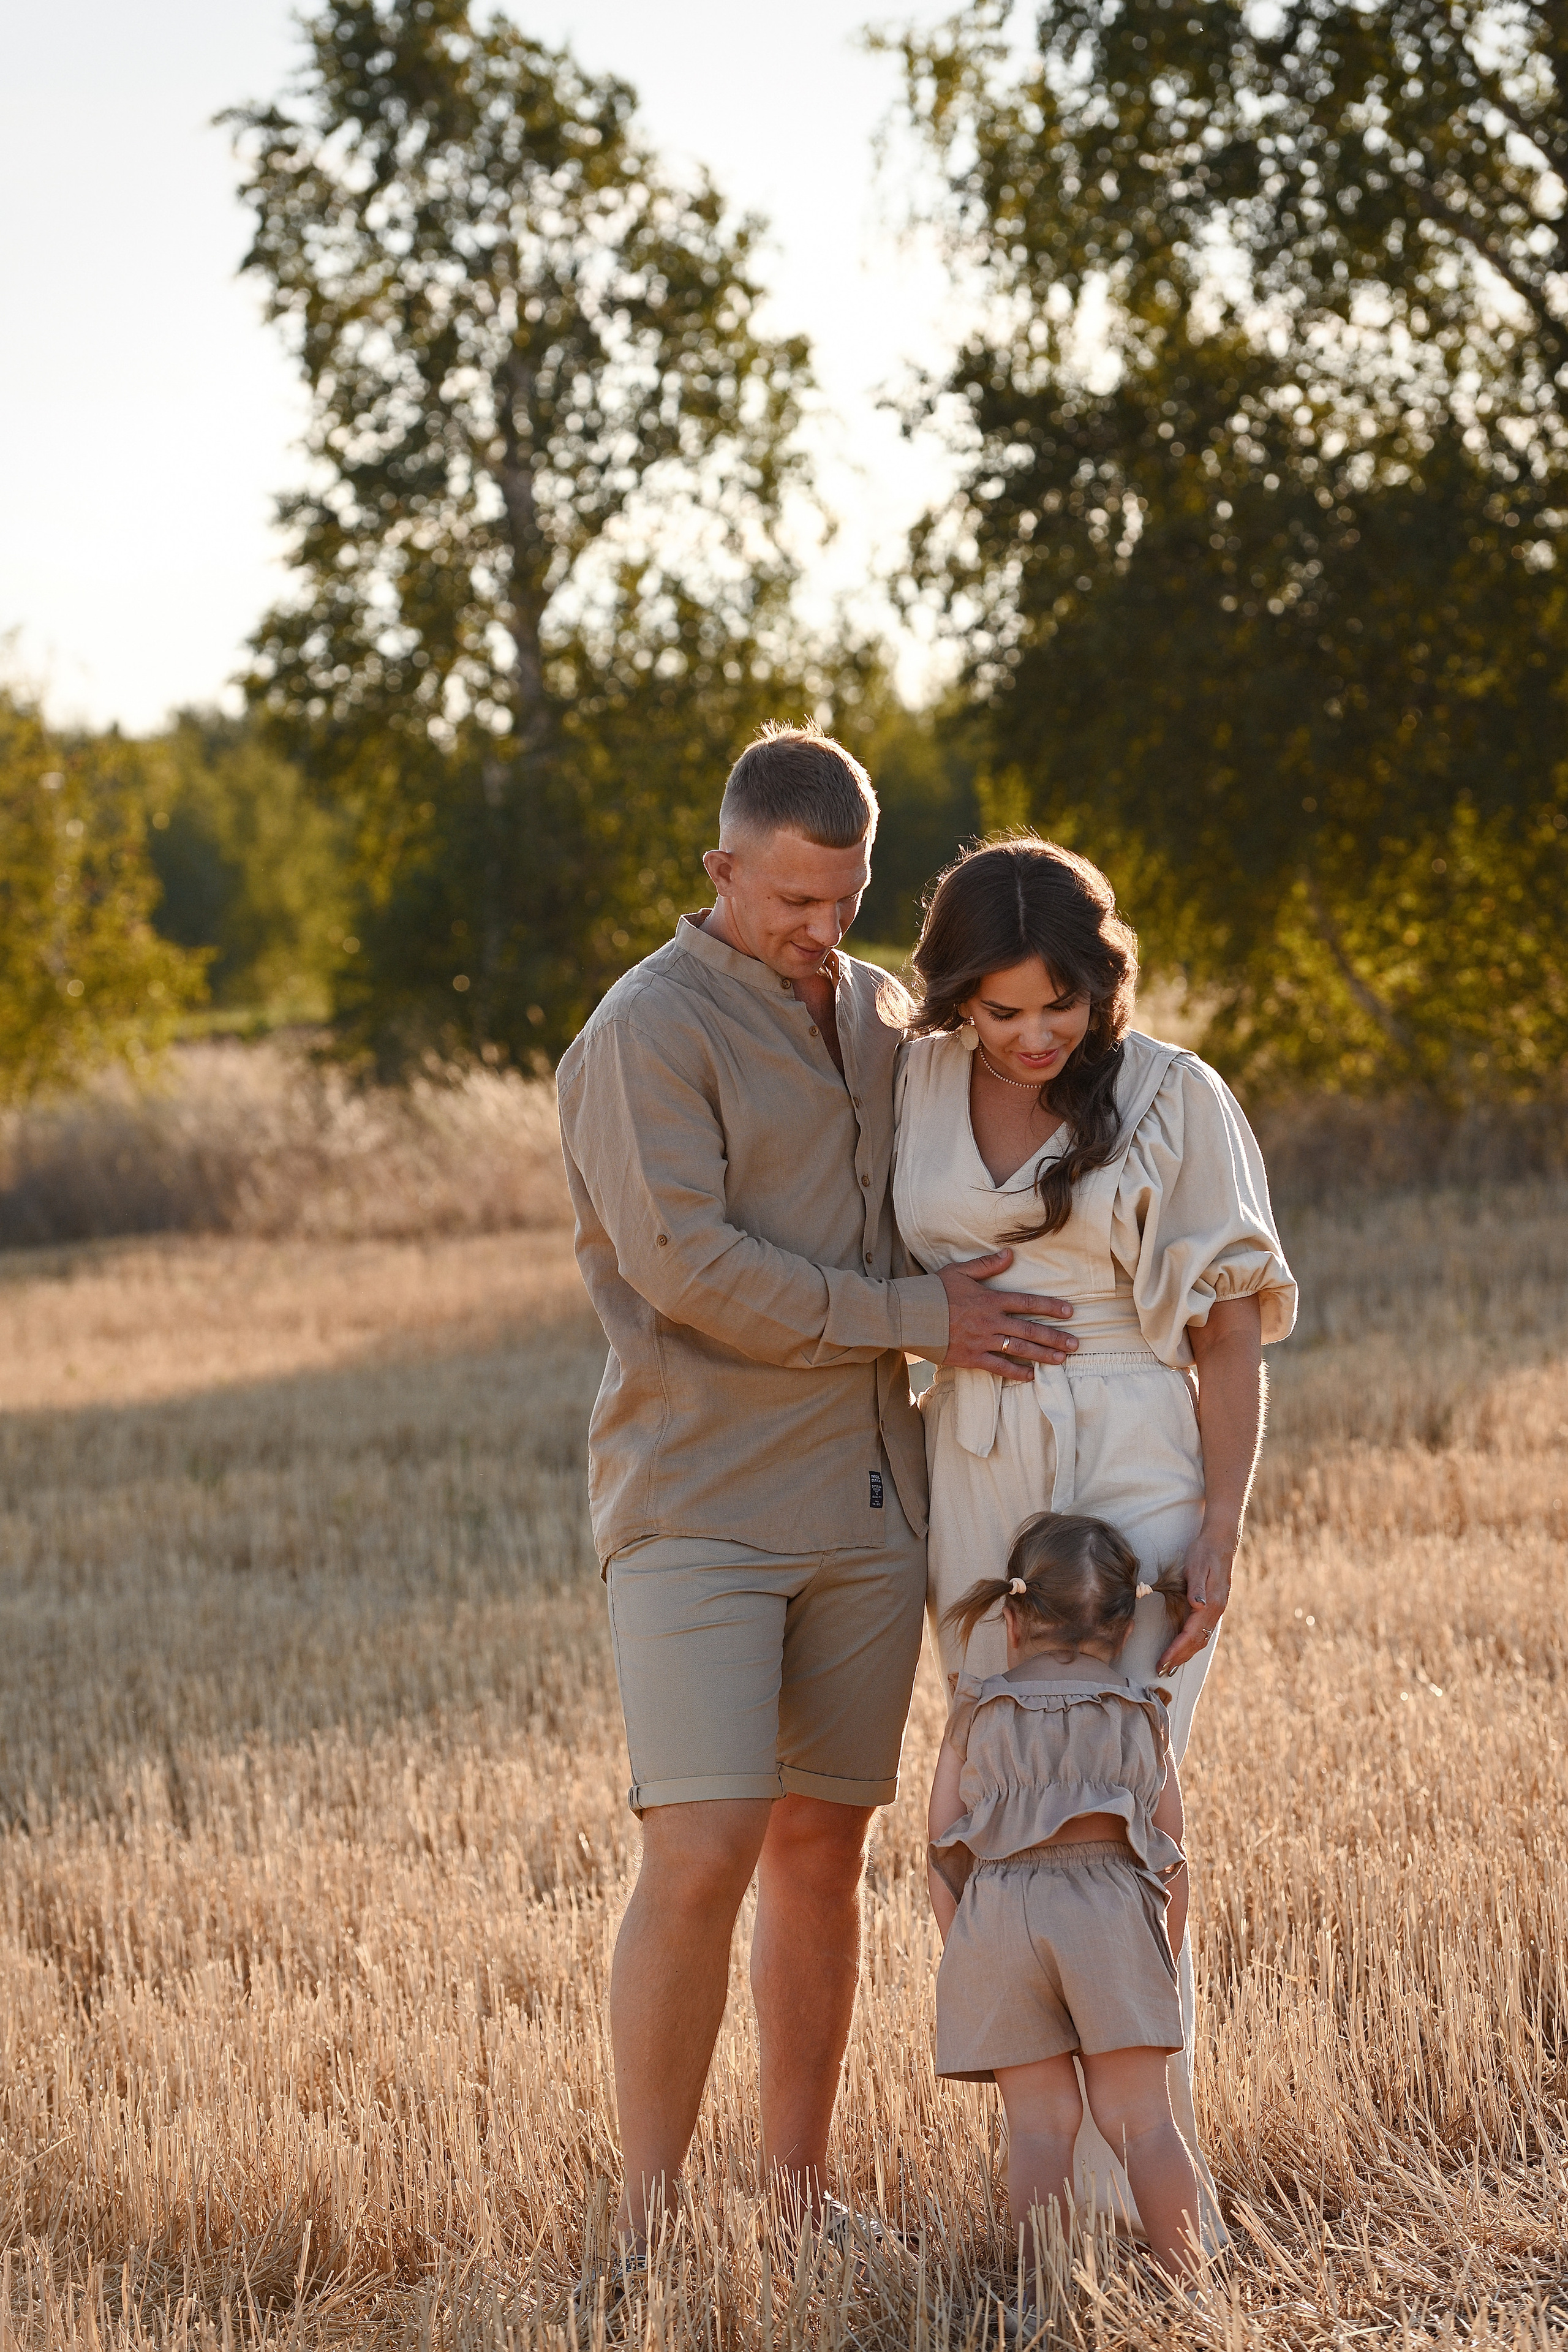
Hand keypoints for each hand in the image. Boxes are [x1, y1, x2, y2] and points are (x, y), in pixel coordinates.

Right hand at [935, 1249, 1076, 1381]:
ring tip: (1062, 1360)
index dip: (1051, 1307)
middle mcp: (991, 1321)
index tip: (1069, 1313)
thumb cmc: (934, 1291)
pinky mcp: (972, 1357)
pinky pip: (999, 1367)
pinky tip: (1031, 1376)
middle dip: (1055, 1337)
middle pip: (1030, 1329)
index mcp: (990, 1299)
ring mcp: (982, 1340)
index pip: (1028, 1303)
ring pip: (1019, 1348)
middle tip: (1075, 1343)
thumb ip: (987, 1265)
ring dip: (1043, 1355)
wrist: (909, 1315)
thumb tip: (1010, 1254)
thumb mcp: (960, 1272)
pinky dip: (1016, 1372)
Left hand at [1157, 1526, 1235, 1673]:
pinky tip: (1183, 1650)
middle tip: (1161, 1671)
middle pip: (1196, 1641)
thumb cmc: (1205, 1552)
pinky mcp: (1212, 1607)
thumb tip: (1197, 1605)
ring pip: (1201, 1639)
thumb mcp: (1198, 1565)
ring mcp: (1216, 1610)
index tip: (1163, 1661)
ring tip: (1170, 1667)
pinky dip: (1191, 1645)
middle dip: (1179, 1658)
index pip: (1191, 1633)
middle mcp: (1216, 1610)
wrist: (1220, 1542)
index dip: (1176, 1649)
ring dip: (1185, 1655)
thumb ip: (1197, 1586)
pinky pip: (1202, 1632)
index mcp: (1212, 1603)